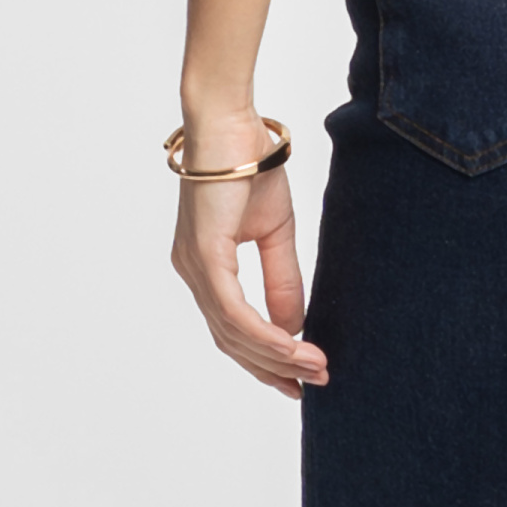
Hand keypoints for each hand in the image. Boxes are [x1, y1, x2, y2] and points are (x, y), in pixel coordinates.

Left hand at [169, 108, 328, 398]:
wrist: (230, 120)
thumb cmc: (249, 161)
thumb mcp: (276, 230)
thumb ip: (281, 279)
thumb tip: (294, 328)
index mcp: (206, 264)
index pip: (232, 327)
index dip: (264, 357)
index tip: (298, 378)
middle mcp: (193, 271)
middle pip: (229, 340)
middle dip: (271, 368)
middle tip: (310, 387)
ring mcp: (194, 265)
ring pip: (231, 331)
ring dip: (274, 355)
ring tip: (313, 368)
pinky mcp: (204, 254)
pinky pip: (232, 309)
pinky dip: (262, 333)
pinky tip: (291, 346)